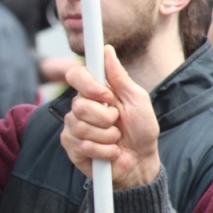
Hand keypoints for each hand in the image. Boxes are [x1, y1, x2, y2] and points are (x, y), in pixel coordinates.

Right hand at [60, 45, 159, 189]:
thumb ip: (119, 77)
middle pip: (79, 105)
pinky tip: (110, 152)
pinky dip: (103, 151)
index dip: (88, 84)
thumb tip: (106, 50)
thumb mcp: (137, 99)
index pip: (75, 75)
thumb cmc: (141, 130)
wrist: (140, 162)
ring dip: (107, 136)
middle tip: (117, 123)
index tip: (106, 95)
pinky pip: (83, 145)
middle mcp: (79, 107)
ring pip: (81, 126)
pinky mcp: (72, 146)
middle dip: (105, 118)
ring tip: (116, 140)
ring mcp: (73, 127)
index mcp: (94, 92)